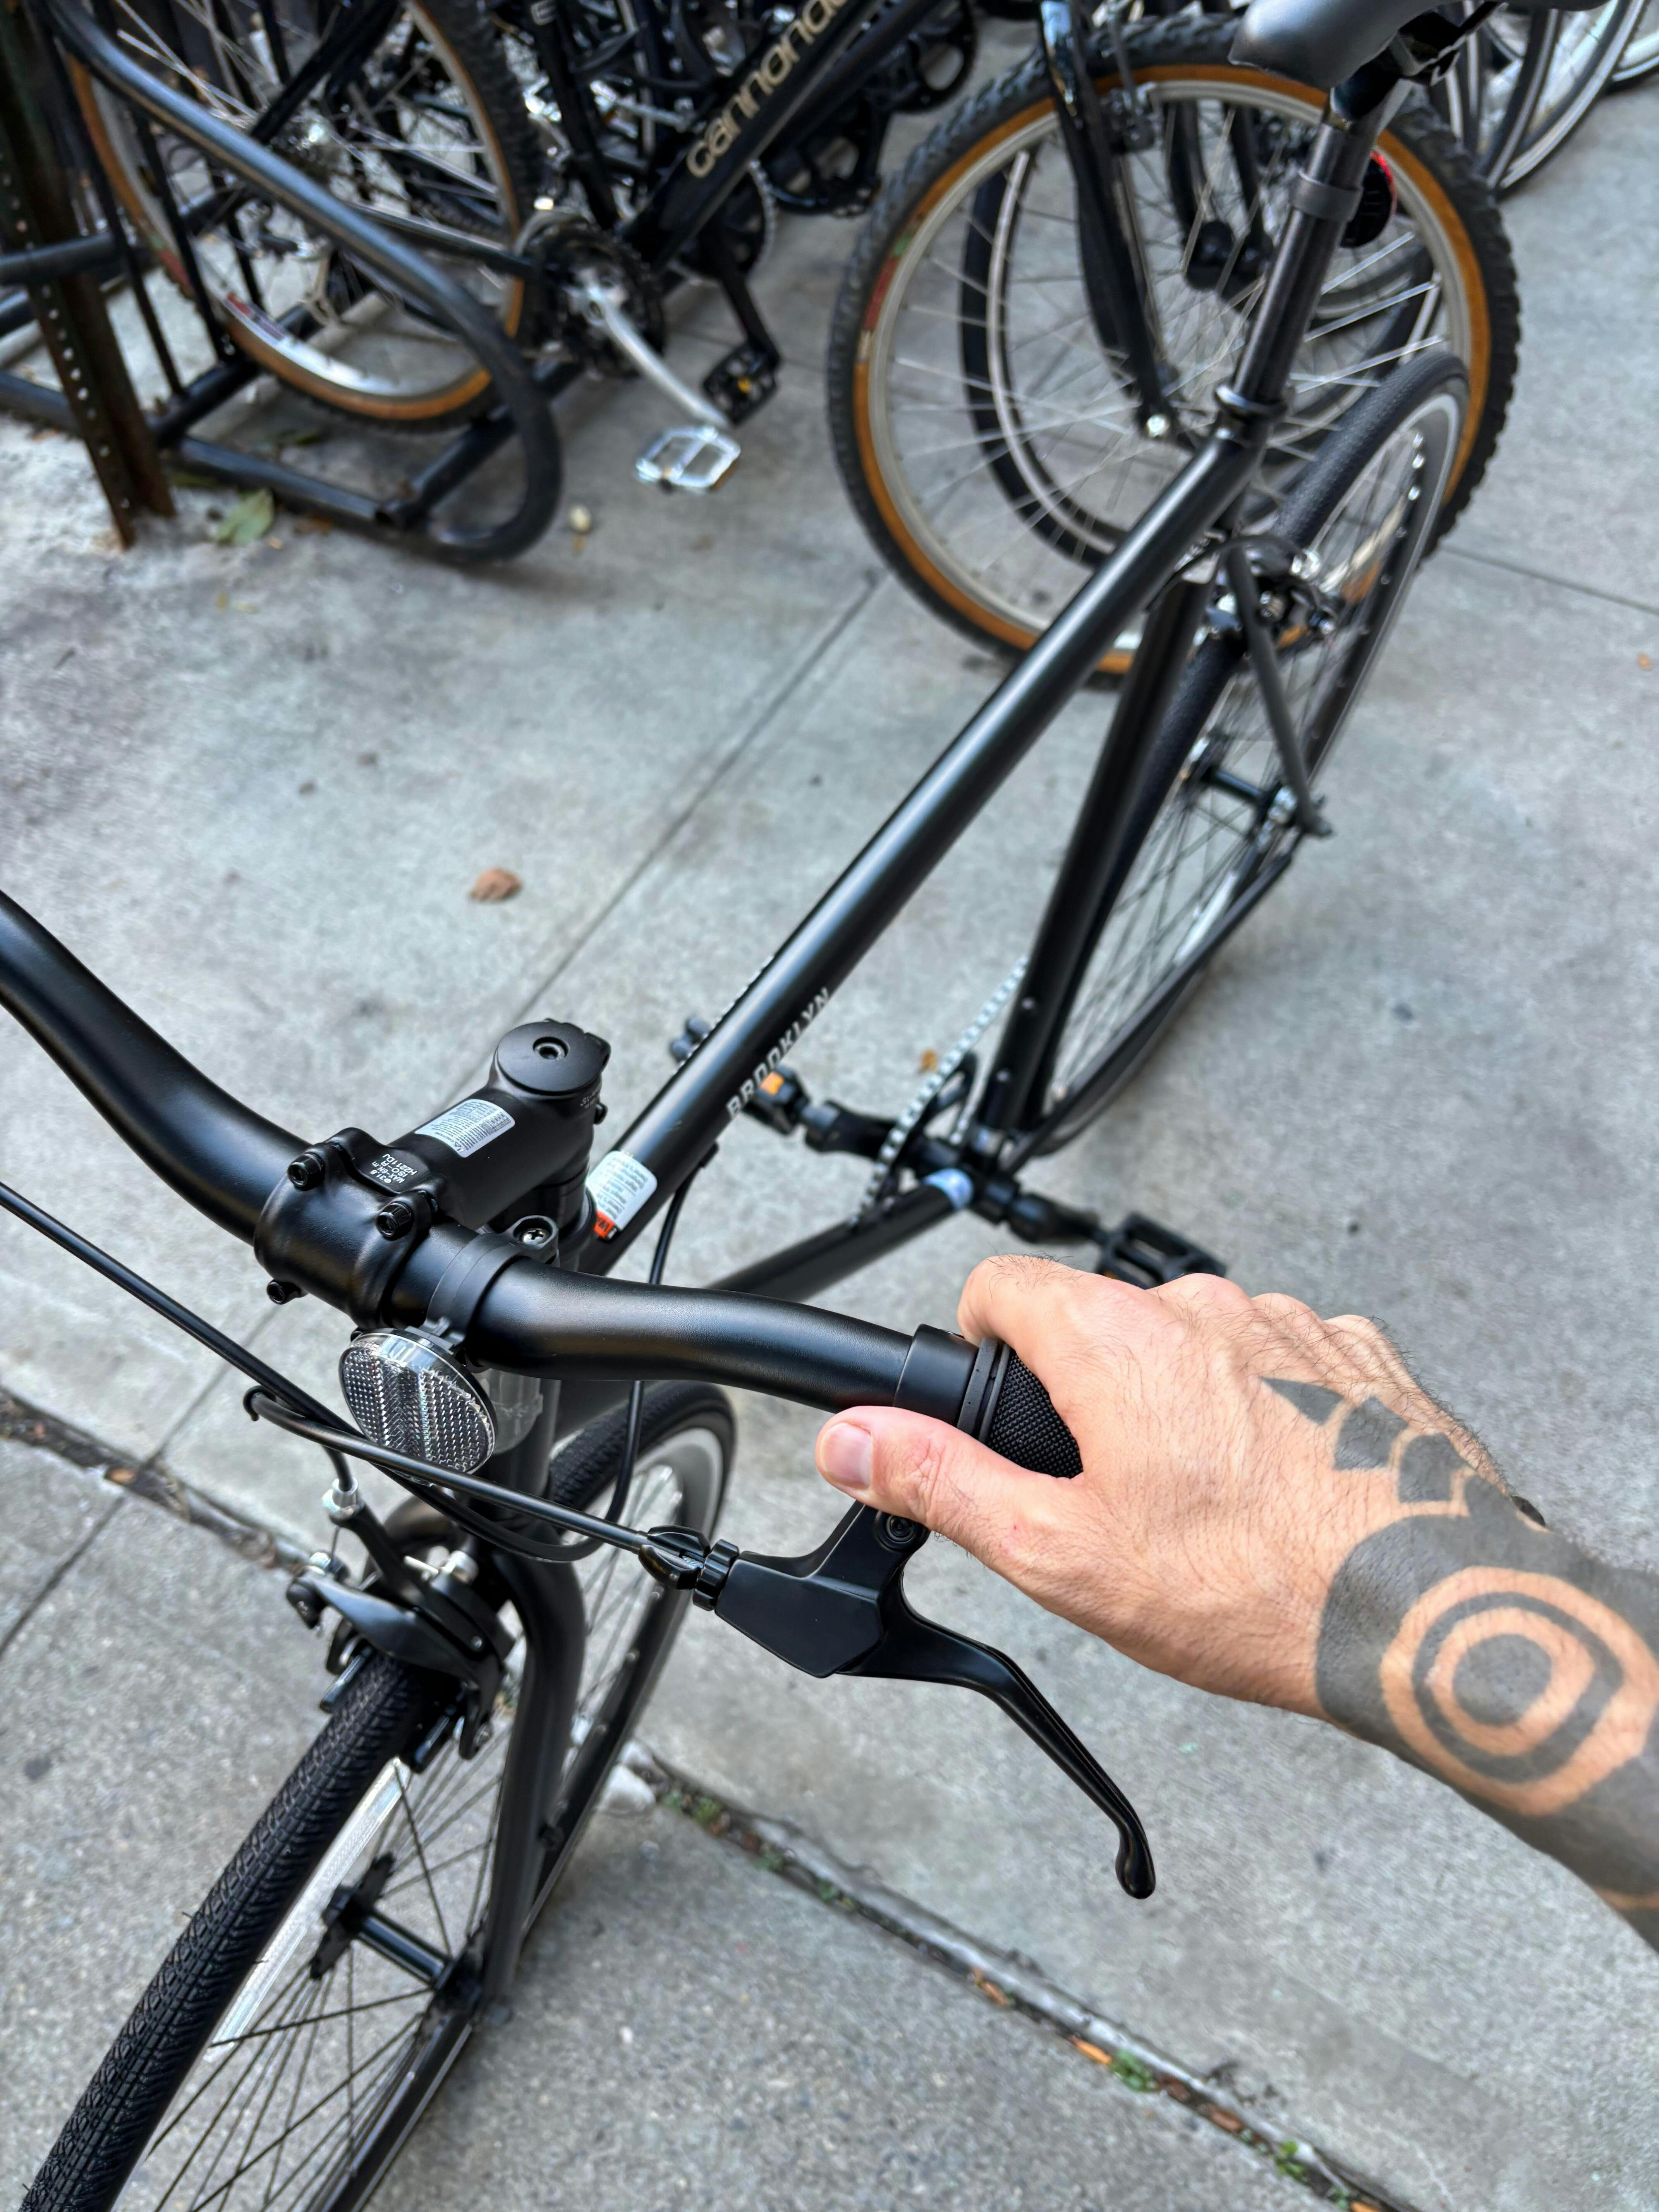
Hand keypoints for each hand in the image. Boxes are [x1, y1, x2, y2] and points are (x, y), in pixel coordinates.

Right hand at [814, 1256, 1502, 1719]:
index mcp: (1117, 1340)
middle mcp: (1205, 1307)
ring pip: (1196, 1347)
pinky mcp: (1360, 1358)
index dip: (981, 1344)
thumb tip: (855, 1439)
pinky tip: (1280, 1493)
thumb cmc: (1254, 1589)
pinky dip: (1269, 1415)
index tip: (999, 1402)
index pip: (1003, 1285)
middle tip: (1113, 1497)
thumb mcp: (1059, 1552)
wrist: (1427, 1610)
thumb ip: (942, 1480)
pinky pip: (1282, 1365)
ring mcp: (1293, 1324)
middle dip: (1090, 1397)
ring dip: (1185, 1407)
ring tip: (1211, 1510)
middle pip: (1102, 1322)